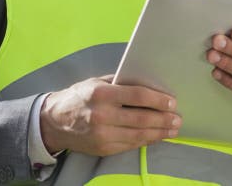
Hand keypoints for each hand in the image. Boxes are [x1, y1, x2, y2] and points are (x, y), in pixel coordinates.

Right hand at [39, 74, 181, 156]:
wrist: (53, 122)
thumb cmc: (80, 97)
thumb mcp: (97, 82)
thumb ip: (121, 83)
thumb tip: (150, 83)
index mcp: (101, 94)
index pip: (137, 96)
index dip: (158, 99)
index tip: (172, 101)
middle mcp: (102, 116)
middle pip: (141, 118)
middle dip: (164, 119)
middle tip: (178, 118)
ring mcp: (102, 135)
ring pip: (138, 135)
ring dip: (160, 133)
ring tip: (173, 129)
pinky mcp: (103, 148)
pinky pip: (130, 145)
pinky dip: (147, 140)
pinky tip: (157, 136)